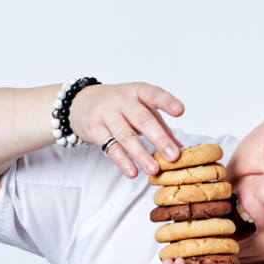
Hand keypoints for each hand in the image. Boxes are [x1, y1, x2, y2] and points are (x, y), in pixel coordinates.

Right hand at [69, 82, 184, 177]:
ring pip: (126, 136)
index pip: (154, 95)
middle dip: (159, 139)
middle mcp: (122, 100)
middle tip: (173, 156)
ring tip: (154, 169)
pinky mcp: (94, 129)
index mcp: (138, 92)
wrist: (81, 102)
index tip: (180, 110)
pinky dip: (123, 161)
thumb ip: (162, 127)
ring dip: (141, 155)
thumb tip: (181, 148)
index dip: (167, 102)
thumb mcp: (141, 109)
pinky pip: (111, 147)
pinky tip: (133, 171)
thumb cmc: (118, 106)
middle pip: (142, 120)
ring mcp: (107, 113)